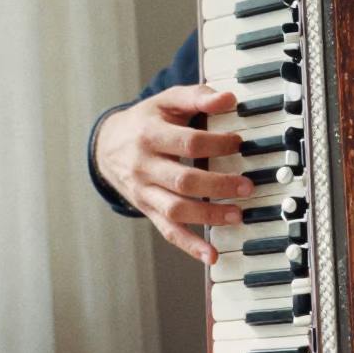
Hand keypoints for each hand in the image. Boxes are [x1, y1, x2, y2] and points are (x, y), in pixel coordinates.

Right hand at [94, 85, 251, 263]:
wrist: (107, 146)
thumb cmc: (145, 122)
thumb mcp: (166, 102)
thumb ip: (197, 96)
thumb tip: (229, 98)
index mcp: (150, 135)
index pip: (188, 143)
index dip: (216, 144)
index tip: (239, 143)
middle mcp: (144, 166)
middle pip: (183, 181)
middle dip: (218, 185)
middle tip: (247, 186)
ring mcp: (145, 192)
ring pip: (176, 210)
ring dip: (209, 216)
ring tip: (237, 215)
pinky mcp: (148, 211)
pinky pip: (169, 232)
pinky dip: (191, 246)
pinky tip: (212, 255)